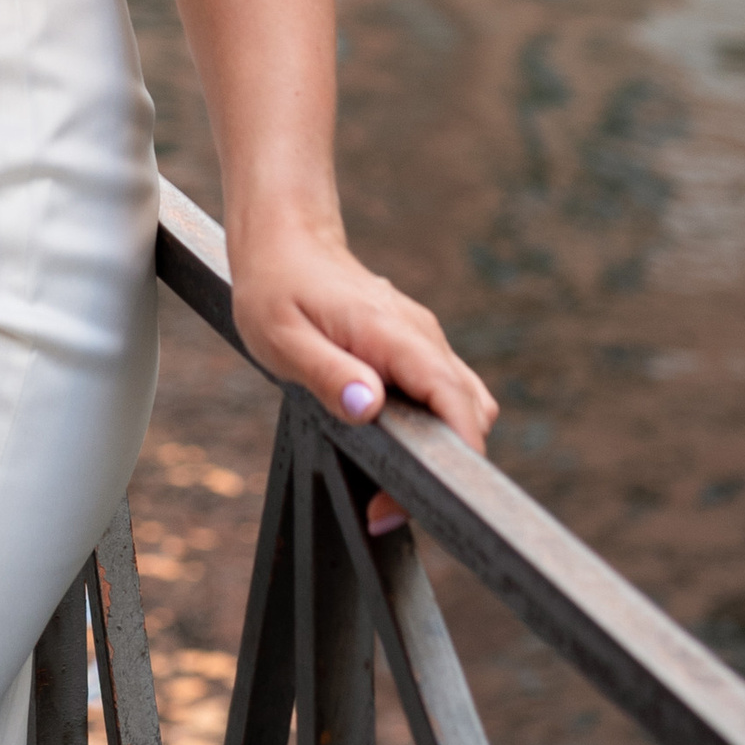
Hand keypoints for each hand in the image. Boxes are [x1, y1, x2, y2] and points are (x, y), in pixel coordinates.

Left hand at [226, 201, 497, 533]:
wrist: (285, 241)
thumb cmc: (276, 287)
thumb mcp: (282, 337)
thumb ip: (326, 373)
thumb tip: (369, 406)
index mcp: (392, 333)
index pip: (453, 399)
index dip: (451, 455)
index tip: (409, 496)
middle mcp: (421, 336)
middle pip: (468, 411)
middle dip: (442, 466)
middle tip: (383, 503)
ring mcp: (424, 340)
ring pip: (464, 404)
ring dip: (440, 447)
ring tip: (386, 479)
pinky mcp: (417, 348)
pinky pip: (445, 392)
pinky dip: (434, 426)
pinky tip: (392, 442)